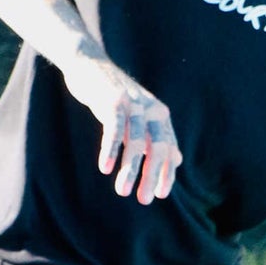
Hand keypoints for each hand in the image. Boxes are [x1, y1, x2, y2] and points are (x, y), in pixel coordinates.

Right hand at [63, 51, 181, 203]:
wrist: (88, 65)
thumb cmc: (114, 96)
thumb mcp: (140, 117)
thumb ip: (158, 137)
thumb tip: (177, 160)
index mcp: (161, 115)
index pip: (170, 149)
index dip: (166, 173)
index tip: (160, 195)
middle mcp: (152, 109)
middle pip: (158, 148)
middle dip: (152, 176)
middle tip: (144, 199)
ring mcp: (133, 104)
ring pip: (137, 142)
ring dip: (130, 169)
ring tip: (123, 191)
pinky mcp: (113, 101)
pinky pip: (114, 130)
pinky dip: (110, 150)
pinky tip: (105, 168)